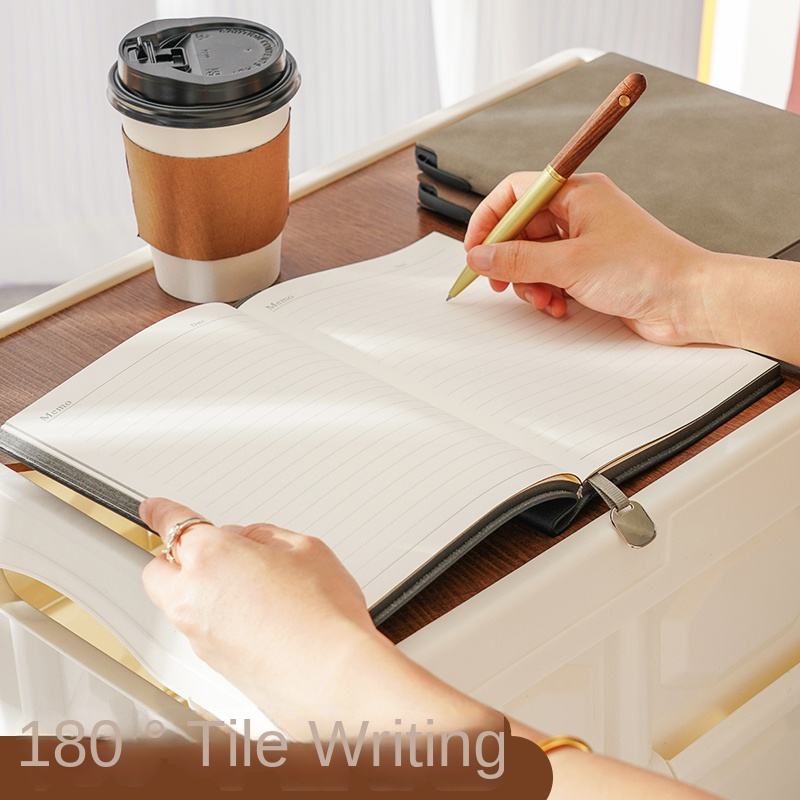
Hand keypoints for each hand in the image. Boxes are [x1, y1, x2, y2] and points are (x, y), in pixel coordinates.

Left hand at [140, 497, 500, 739]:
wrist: (334, 678)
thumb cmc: (323, 615)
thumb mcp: (306, 549)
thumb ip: (267, 537)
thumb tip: (251, 542)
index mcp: (212, 556)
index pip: (173, 523)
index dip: (162, 511)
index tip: (155, 508)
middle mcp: (193, 597)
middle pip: (158, 571)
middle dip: (175, 559)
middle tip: (211, 554)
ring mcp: (199, 637)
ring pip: (179, 604)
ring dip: (200, 591)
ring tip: (250, 591)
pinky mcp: (212, 666)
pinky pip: (201, 632)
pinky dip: (218, 622)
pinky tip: (258, 622)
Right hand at [464, 172, 709, 344]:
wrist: (688, 299)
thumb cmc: (646, 269)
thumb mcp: (570, 263)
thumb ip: (518, 260)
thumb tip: (481, 255)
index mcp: (577, 193)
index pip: (515, 192)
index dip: (490, 219)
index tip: (475, 248)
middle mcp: (579, 212)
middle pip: (521, 229)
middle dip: (509, 259)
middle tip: (498, 282)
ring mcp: (584, 241)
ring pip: (534, 257)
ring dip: (530, 282)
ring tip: (543, 299)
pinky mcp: (590, 268)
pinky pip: (551, 276)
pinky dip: (548, 292)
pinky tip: (558, 306)